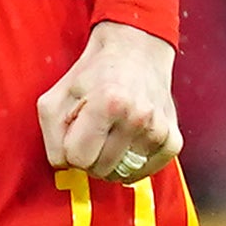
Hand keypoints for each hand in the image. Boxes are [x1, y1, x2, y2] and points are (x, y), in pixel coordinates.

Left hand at [38, 21, 180, 180]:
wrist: (136, 50)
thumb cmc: (94, 72)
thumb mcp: (57, 96)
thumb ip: (52, 135)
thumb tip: (65, 165)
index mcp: (107, 103)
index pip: (78, 159)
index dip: (71, 149)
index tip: (76, 134)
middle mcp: (138, 117)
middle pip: (101, 170)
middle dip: (91, 157)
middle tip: (93, 134)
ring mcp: (158, 130)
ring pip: (123, 174)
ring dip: (112, 161)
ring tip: (111, 135)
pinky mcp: (173, 139)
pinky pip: (147, 171)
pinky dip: (135, 164)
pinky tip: (129, 144)